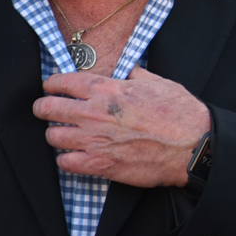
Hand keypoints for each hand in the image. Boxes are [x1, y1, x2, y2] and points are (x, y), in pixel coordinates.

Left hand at [35, 68, 211, 186]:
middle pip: (48, 108)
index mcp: (106, 89)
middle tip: (43, 110)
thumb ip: (134, 75)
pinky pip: (65, 163)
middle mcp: (94, 113)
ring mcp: (94, 140)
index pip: (62, 82)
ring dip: (55, 135)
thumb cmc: (179, 114)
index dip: (51, 84)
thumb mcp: (157, 82)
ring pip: (53, 136)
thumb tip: (126, 71)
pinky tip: (72, 156)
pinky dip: (66, 160)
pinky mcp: (99, 164)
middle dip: (42, 108)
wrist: (194, 146)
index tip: (49, 87)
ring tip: (61, 135)